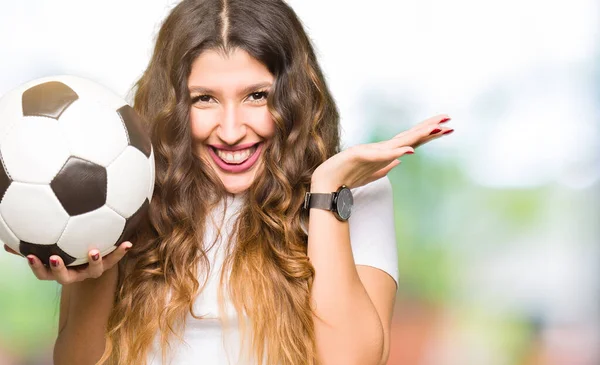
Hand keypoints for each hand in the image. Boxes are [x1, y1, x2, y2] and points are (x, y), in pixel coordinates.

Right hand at [3, 242, 131, 284]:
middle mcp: (74, 274)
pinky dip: (120, 251)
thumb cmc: (66, 252)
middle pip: (64, 278)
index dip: (37, 267)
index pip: (43, 274)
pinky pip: (114, 259)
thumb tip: (5, 240)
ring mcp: (90, 271)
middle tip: (55, 257)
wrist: (91, 260)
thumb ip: (30, 244)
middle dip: (59, 269)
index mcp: (59, 271)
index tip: (30, 255)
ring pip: (92, 271)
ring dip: (94, 262)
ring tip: (94, 251)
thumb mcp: (49, 247)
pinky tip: (128, 242)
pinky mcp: (106, 265)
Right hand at [311, 114, 452, 190]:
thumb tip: (399, 162)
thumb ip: (384, 168)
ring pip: (399, 142)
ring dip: (417, 136)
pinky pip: (381, 156)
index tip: (446, 128)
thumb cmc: (346, 177)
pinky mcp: (360, 156)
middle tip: (448, 119)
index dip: (429, 134)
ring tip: (435, 129)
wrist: (326, 182)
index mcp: (385, 153)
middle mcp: (381, 149)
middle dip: (429, 128)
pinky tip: (408, 152)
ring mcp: (371, 151)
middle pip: (409, 137)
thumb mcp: (371, 175)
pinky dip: (395, 153)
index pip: (411, 141)